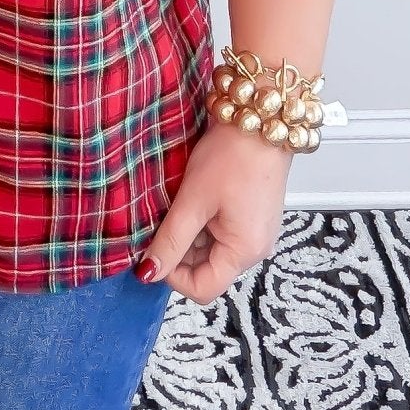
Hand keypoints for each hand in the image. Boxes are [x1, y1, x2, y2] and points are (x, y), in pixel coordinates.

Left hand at [136, 121, 294, 303]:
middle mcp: (254, 249)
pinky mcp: (251, 216)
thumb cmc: (232, 157)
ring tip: (179, 204)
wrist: (259, 120)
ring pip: (211, 250)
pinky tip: (193, 198)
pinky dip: (202, 221)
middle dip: (179, 251)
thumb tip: (150, 273)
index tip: (153, 249)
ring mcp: (254, 232)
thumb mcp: (193, 200)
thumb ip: (171, 240)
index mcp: (244, 252)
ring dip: (189, 234)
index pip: (203, 289)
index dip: (172, 276)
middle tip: (163, 220)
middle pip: (207, 270)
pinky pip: (221, 231)